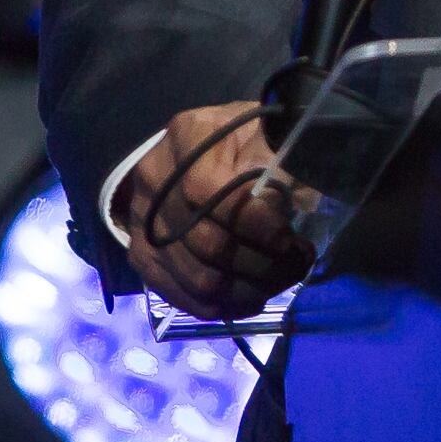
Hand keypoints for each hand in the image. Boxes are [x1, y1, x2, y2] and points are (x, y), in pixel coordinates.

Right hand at [114, 100, 313, 319]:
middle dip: (261, 264)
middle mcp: (155, 176)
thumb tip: (298, 201)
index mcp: (188, 135)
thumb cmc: (241, 143)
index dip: (254, 223)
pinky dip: (224, 306)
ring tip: (280, 280)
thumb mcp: (265, 136)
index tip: (289, 238)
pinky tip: (253, 297)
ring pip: (197, 278)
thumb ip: (280, 162)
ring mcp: (142, 220)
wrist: (192, 155)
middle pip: (205, 242)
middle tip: (296, 264)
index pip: (208, 191)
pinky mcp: (142, 256)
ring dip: (248, 291)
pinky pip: (182, 297)